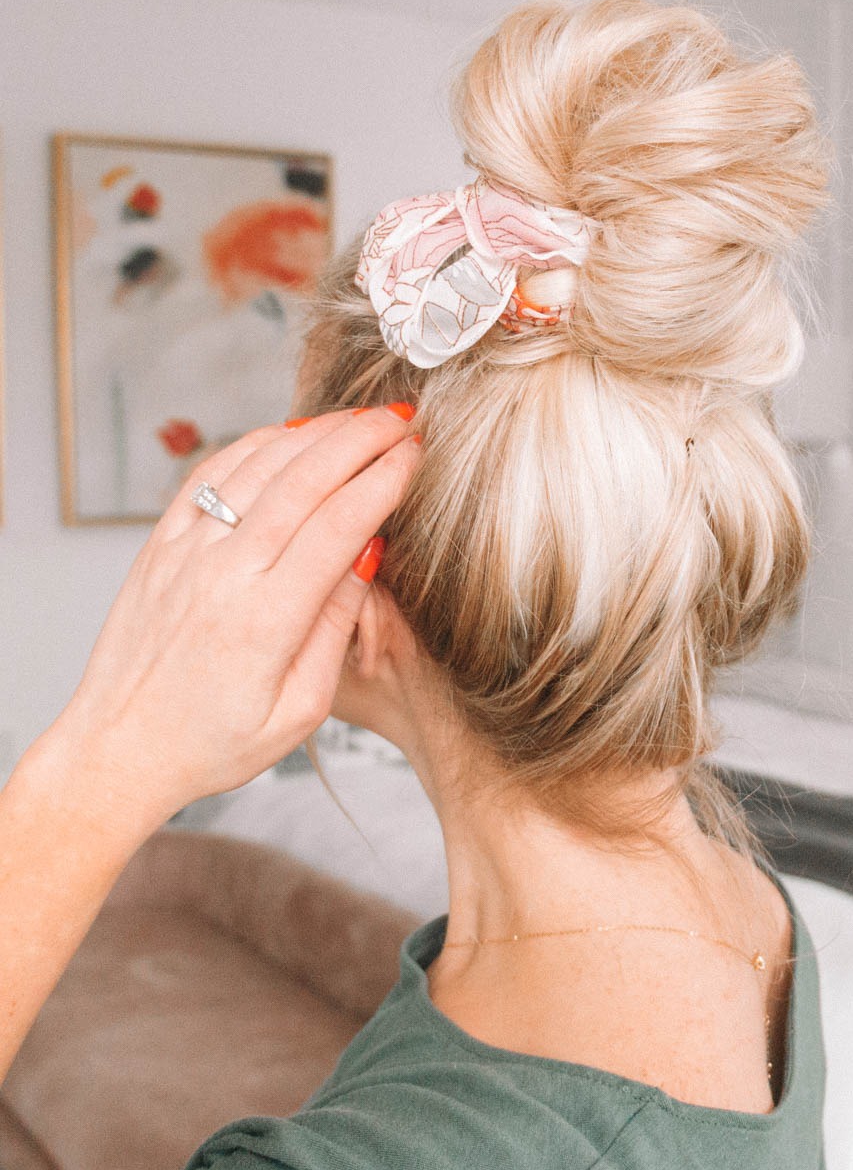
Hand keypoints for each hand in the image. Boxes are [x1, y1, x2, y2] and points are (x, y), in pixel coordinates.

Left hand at [49, 407, 419, 829]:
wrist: (119, 750)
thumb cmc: (211, 743)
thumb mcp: (298, 711)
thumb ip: (334, 628)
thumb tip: (367, 554)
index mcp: (265, 620)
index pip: (339, 524)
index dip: (384, 481)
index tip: (416, 455)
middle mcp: (222, 574)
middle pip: (304, 480)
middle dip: (360, 439)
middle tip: (401, 419)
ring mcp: (185, 552)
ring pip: (257, 466)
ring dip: (314, 432)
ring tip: (356, 419)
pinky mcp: (160, 545)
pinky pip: (209, 475)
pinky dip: (253, 444)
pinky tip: (287, 434)